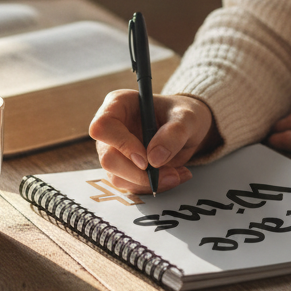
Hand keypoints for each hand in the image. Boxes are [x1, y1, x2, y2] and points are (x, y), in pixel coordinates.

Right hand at [89, 91, 219, 194]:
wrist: (188, 129)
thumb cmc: (183, 114)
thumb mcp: (187, 118)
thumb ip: (174, 133)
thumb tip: (154, 159)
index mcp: (118, 105)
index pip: (103, 127)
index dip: (121, 145)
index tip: (146, 160)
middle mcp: (111, 128)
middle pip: (108, 158)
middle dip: (139, 173)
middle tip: (171, 173)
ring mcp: (114, 150)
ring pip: (118, 177)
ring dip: (149, 182)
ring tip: (178, 174)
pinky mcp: (123, 168)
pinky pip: (130, 185)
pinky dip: (154, 186)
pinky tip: (174, 175)